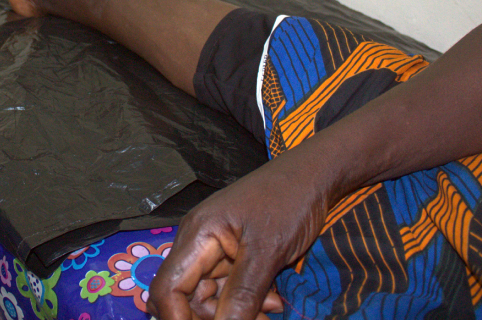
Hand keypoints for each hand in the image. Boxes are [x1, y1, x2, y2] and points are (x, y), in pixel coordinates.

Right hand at [148, 148, 333, 319]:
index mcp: (198, 235)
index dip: (177, 319)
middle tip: (260, 319)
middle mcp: (198, 242)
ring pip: (210, 297)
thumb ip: (243, 295)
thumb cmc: (289, 200)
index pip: (167, 288)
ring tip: (273, 306)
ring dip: (237, 310)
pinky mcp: (233, 253)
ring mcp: (215, 248)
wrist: (314, 175)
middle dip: (216, 316)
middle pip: (187, 297)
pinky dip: (247, 300)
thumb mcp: (268, 251)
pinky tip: (272, 299)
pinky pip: (229, 288)